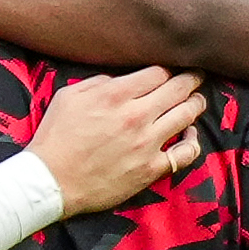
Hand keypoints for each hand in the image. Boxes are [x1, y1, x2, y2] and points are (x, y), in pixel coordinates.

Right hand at [24, 63, 202, 214]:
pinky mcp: (150, 169)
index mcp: (115, 95)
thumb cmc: (55, 138)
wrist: (50, 182)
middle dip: (192, 78)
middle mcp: (136, 116)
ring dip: (196, 103)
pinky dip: (192, 141)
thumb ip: (98, 82)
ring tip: (197, 99)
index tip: (173, 67)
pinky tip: (190, 134)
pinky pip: (185, 153)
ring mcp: (147, 144)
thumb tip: (121, 80)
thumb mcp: (68, 96)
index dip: (169, 67)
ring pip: (187, 115)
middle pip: (178, 89)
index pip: (157, 72)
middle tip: (197, 74)